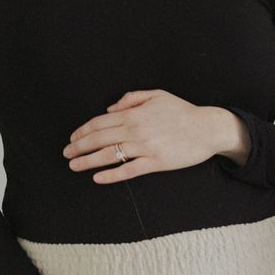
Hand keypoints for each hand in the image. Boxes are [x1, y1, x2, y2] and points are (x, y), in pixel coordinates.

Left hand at [64, 91, 249, 182]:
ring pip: (109, 155)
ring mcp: (146, 147)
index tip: (72, 139)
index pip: (100, 122)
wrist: (208, 129)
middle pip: (99, 139)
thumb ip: (131, 99)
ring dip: (88, 161)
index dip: (82, 131)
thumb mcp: (157, 95)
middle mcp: (136, 130)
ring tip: (75, 166)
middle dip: (79, 147)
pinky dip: (112, 175)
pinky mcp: (156, 163)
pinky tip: (98, 178)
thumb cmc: (183, 112)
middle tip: (66, 154)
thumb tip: (110, 108)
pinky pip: (129, 170)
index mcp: (134, 113)